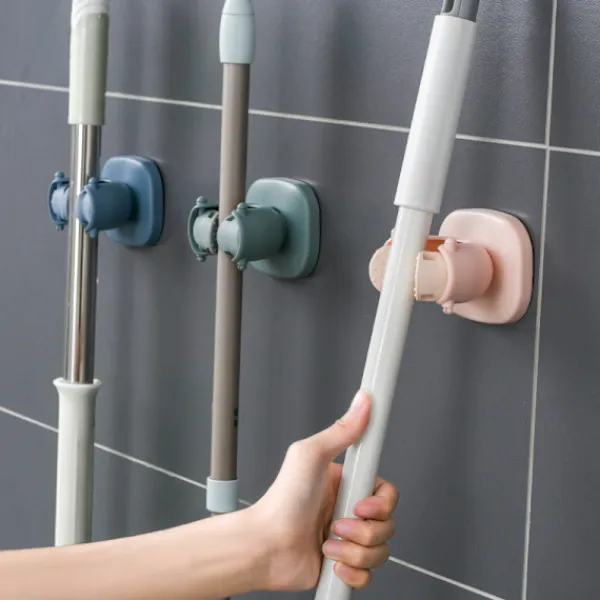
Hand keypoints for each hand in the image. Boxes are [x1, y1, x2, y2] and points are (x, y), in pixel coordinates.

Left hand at [250, 391, 398, 591]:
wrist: (265, 546)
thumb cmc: (281, 501)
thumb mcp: (311, 455)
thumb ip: (342, 430)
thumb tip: (362, 401)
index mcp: (346, 482)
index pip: (386, 491)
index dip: (381, 502)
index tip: (362, 502)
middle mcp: (349, 509)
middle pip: (387, 523)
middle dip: (364, 529)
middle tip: (337, 521)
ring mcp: (347, 537)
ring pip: (380, 549)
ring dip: (353, 549)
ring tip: (328, 540)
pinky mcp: (343, 563)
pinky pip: (367, 575)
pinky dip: (350, 570)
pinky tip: (331, 559)